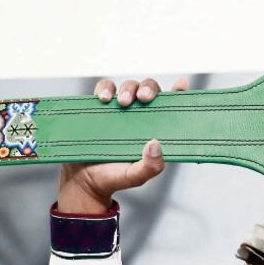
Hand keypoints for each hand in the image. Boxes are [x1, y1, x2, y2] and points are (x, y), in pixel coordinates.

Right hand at [56, 76, 190, 213]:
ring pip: (128, 86)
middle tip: (144, 98)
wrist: (82, 180)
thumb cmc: (112, 178)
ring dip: (128, 88)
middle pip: (149, 91)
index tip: (182, 84)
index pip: (170, 108)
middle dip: (148, 88)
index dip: (178, 94)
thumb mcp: (135, 177)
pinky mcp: (99, 108)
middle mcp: (139, 118)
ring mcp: (119, 111)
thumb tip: (156, 145)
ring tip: (122, 102)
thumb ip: (150, 166)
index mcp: (153, 131)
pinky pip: (104, 89)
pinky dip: (105, 88)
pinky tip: (104, 99)